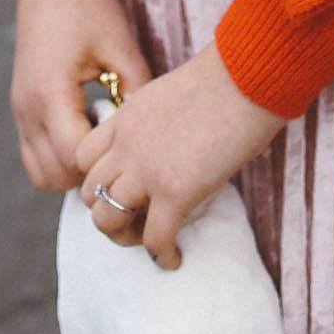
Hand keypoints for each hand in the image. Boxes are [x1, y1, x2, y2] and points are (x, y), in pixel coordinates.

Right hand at [10, 0, 153, 195]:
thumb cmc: (87, 6)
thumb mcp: (120, 45)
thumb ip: (137, 91)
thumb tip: (153, 130)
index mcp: (51, 93)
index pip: (76, 157)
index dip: (106, 160)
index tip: (130, 145)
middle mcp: (28, 109)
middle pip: (56, 175)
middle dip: (90, 171)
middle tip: (119, 146)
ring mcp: (19, 111)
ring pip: (41, 173)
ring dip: (71, 169)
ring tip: (102, 141)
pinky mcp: (20, 108)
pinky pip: (33, 155)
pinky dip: (57, 157)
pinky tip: (86, 131)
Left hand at [73, 42, 287, 270]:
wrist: (249, 76)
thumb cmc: (227, 77)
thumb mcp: (173, 93)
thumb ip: (158, 120)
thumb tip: (172, 143)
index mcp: (126, 117)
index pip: (84, 157)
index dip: (99, 178)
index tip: (122, 188)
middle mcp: (126, 145)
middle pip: (90, 193)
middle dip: (108, 211)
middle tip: (137, 219)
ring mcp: (147, 170)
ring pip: (107, 220)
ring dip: (126, 237)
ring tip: (151, 239)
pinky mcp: (176, 192)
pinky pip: (153, 240)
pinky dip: (161, 256)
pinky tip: (175, 258)